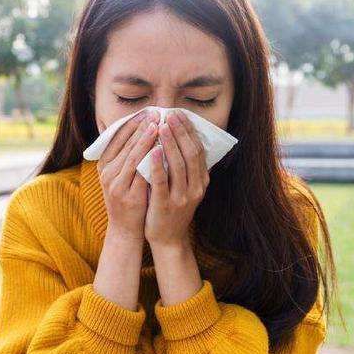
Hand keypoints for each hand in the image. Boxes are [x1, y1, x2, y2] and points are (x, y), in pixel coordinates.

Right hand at [97, 109, 159, 240]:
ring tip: (158, 126)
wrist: (125, 229)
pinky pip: (141, 174)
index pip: (117, 138)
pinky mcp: (129, 196)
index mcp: (104, 165)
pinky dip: (151, 160)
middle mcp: (107, 174)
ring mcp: (116, 185)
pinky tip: (161, 150)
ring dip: (146, 140)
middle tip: (156, 113)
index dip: (132, 124)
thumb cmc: (128, 197)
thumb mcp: (121, 174)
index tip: (146, 112)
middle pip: (125, 145)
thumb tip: (142, 129)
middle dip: (142, 128)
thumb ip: (128, 155)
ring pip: (132, 157)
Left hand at [144, 109, 209, 246]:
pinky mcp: (165, 205)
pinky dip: (158, 165)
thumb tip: (179, 138)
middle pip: (190, 154)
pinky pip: (162, 182)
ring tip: (161, 127)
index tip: (179, 114)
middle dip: (180, 132)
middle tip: (170, 115)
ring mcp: (182, 197)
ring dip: (170, 144)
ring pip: (178, 165)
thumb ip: (185, 167)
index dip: (189, 131)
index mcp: (201, 181)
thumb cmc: (172, 208)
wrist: (168, 239)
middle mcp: (195, 188)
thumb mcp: (185, 187)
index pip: (198, 150)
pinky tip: (152, 151)